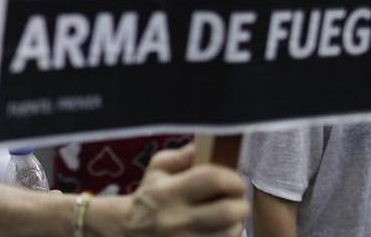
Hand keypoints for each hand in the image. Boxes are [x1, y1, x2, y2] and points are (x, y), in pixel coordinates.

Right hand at [122, 143, 247, 236]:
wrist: (130, 230)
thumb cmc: (150, 195)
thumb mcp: (157, 169)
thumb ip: (182, 155)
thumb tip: (206, 143)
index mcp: (169, 192)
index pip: (213, 180)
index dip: (232, 178)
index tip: (234, 179)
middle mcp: (177, 219)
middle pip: (228, 212)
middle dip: (240, 203)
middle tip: (236, 199)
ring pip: (230, 233)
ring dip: (236, 222)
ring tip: (228, 215)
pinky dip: (227, 236)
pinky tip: (219, 229)